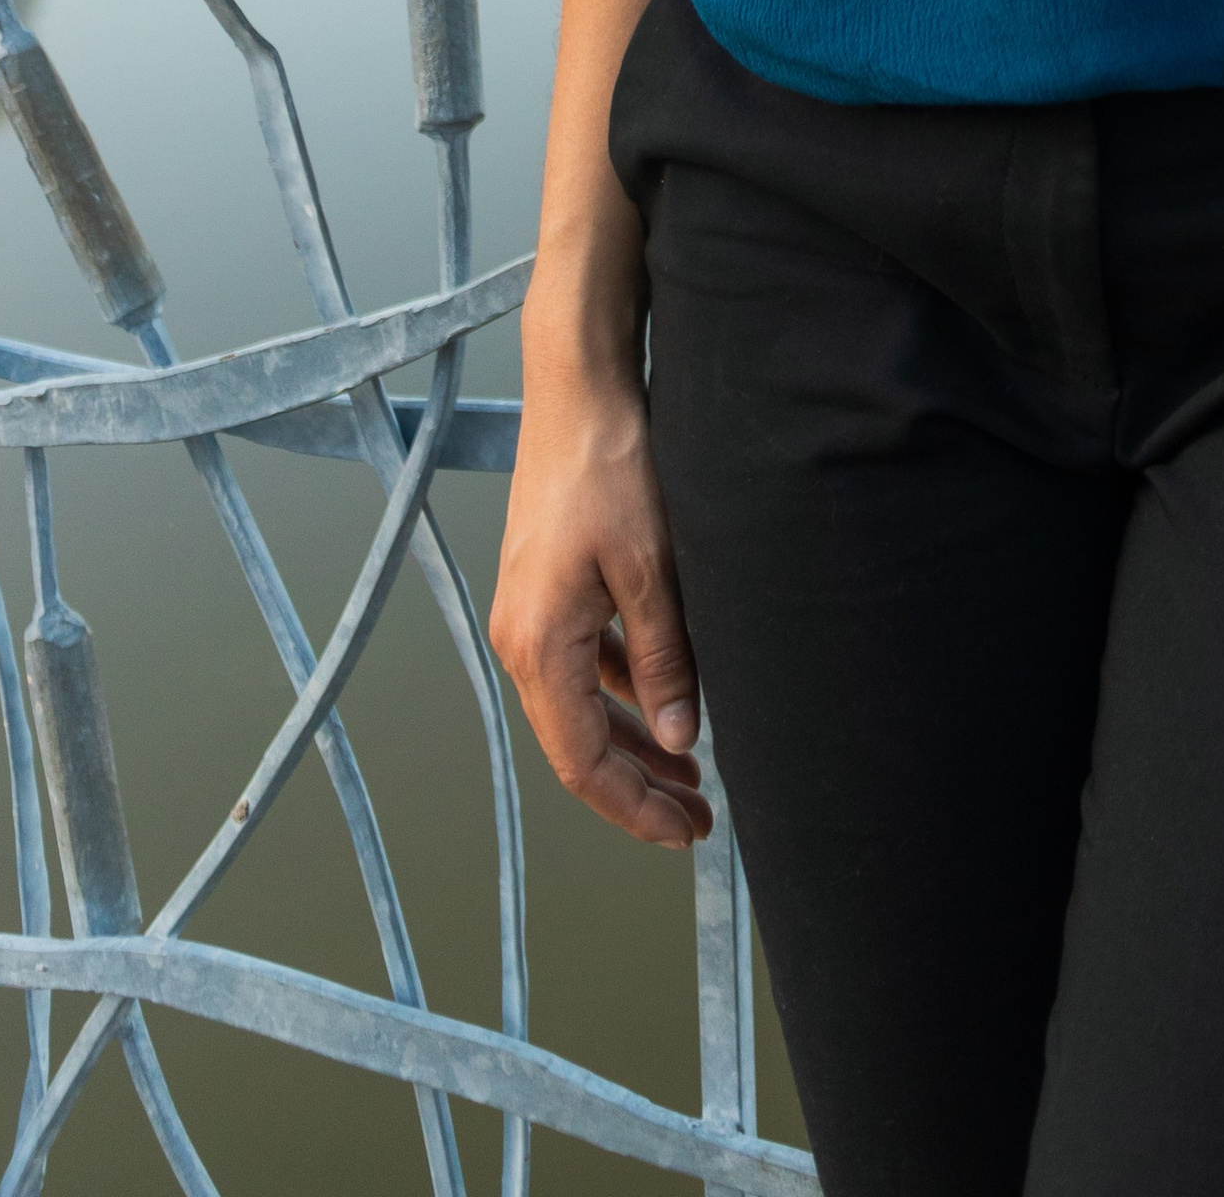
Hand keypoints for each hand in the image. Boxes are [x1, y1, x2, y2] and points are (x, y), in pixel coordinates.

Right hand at [489, 357, 711, 847]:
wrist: (578, 390)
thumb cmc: (612, 469)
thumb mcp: (651, 568)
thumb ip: (667, 657)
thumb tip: (683, 740)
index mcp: (539, 647)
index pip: (583, 762)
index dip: (634, 807)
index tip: (686, 833)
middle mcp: (522, 641)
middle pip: (579, 744)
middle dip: (639, 786)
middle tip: (701, 816)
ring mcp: (532, 615)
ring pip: (584, 707)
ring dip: (636, 740)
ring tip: (693, 772)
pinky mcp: (549, 590)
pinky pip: (586, 665)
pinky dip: (625, 693)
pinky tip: (669, 700)